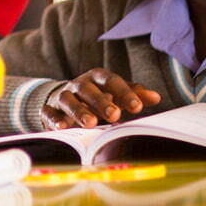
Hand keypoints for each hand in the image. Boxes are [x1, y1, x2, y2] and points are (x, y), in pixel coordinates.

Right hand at [41, 68, 160, 129]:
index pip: (111, 81)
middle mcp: (79, 84)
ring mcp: (62, 96)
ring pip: (68, 100)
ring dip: (79, 111)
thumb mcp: (114, 93)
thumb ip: (133, 94)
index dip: (124, 93)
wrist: (63, 99)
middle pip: (88, 90)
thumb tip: (156, 97)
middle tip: (114, 115)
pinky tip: (62, 127)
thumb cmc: (96, 97)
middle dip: (101, 102)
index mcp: (96, 78)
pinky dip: (54, 119)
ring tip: (90, 124)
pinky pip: (49, 112)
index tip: (137, 107)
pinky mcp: (49, 109)